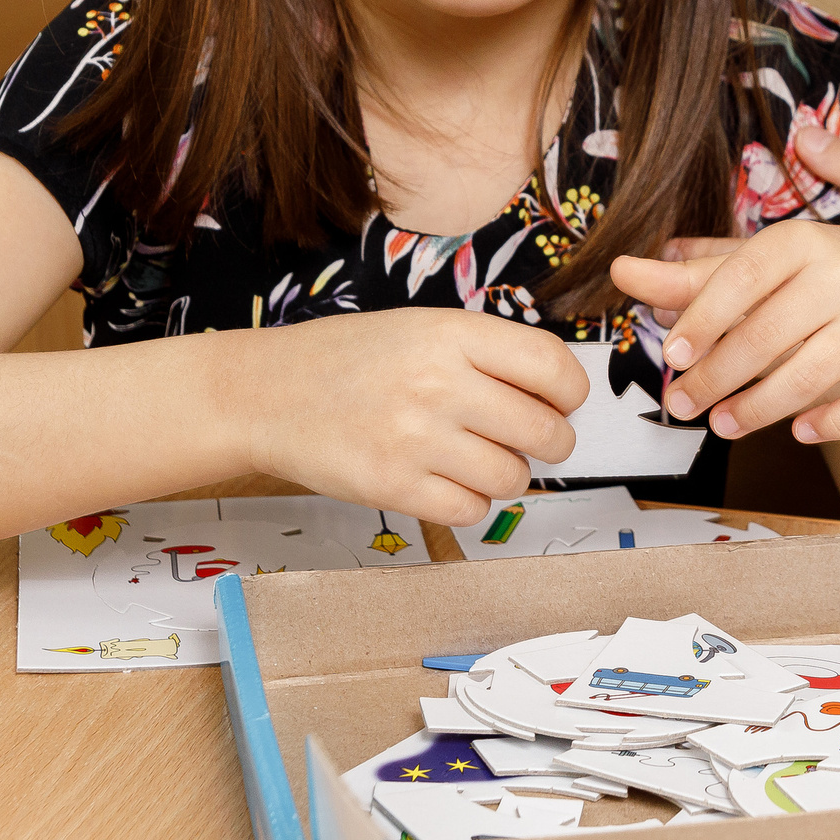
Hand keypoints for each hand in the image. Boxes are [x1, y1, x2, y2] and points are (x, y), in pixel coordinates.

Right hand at [242, 307, 586, 527]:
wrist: (268, 393)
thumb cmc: (351, 361)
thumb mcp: (423, 329)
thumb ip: (489, 354)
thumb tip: (561, 395)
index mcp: (452, 334)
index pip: (553, 367)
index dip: (571, 392)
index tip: (563, 402)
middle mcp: (438, 384)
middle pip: (545, 430)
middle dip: (549, 441)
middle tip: (527, 438)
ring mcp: (415, 439)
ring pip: (513, 477)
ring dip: (507, 474)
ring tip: (478, 458)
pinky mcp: (393, 487)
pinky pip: (471, 510)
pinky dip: (470, 502)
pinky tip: (448, 481)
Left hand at [612, 218, 839, 444]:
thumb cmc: (816, 278)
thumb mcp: (761, 268)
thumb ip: (694, 276)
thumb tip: (622, 271)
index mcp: (802, 240)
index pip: (743, 278)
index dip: (703, 319)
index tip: (671, 357)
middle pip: (769, 335)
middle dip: (716, 378)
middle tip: (682, 405)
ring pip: (810, 376)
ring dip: (758, 409)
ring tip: (722, 424)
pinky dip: (827, 424)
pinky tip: (798, 432)